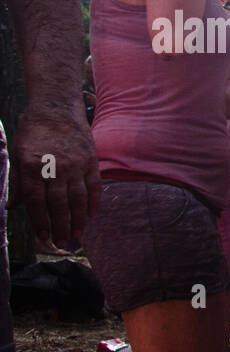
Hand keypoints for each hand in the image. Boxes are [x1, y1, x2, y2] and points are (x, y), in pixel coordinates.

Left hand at [13, 104, 99, 250]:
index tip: (44, 237)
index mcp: (32, 167)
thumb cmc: (33, 131)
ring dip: (77, 220)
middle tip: (62, 243)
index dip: (41, 222)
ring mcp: (75, 165)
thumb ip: (18, 182)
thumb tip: (13, 207)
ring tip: (76, 235)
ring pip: (77, 199)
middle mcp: (55, 168)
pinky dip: (93, 203)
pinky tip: (90, 216)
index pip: (36, 202)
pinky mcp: (90, 161)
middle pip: (59, 205)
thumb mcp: (18, 154)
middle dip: (60, 227)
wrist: (56, 108)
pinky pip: (93, 187)